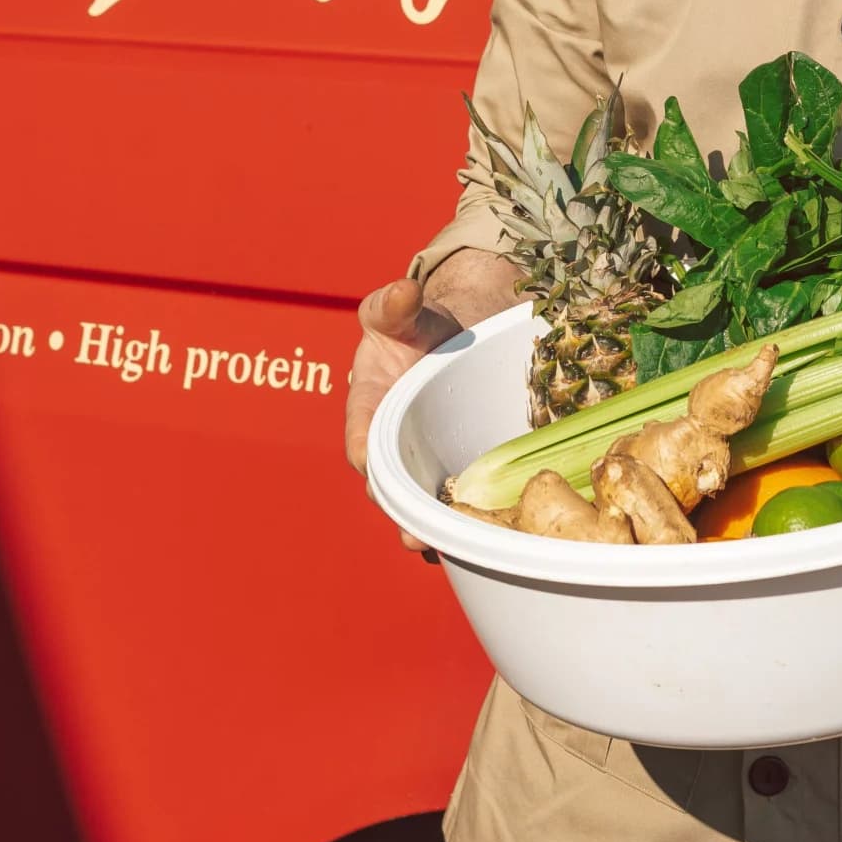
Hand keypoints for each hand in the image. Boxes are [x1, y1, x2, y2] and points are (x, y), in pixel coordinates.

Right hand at [345, 278, 459, 549]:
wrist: (459, 333)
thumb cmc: (420, 323)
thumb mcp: (403, 311)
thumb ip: (394, 305)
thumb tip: (403, 291)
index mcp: (369, 403)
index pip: (360, 433)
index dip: (363, 451)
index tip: (368, 466)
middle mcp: (391, 440)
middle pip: (388, 484)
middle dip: (398, 510)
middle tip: (412, 534)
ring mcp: (422, 459)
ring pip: (419, 502)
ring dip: (429, 528)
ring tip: (442, 549)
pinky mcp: (453, 468)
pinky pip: (451, 501)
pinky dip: (461, 522)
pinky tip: (481, 541)